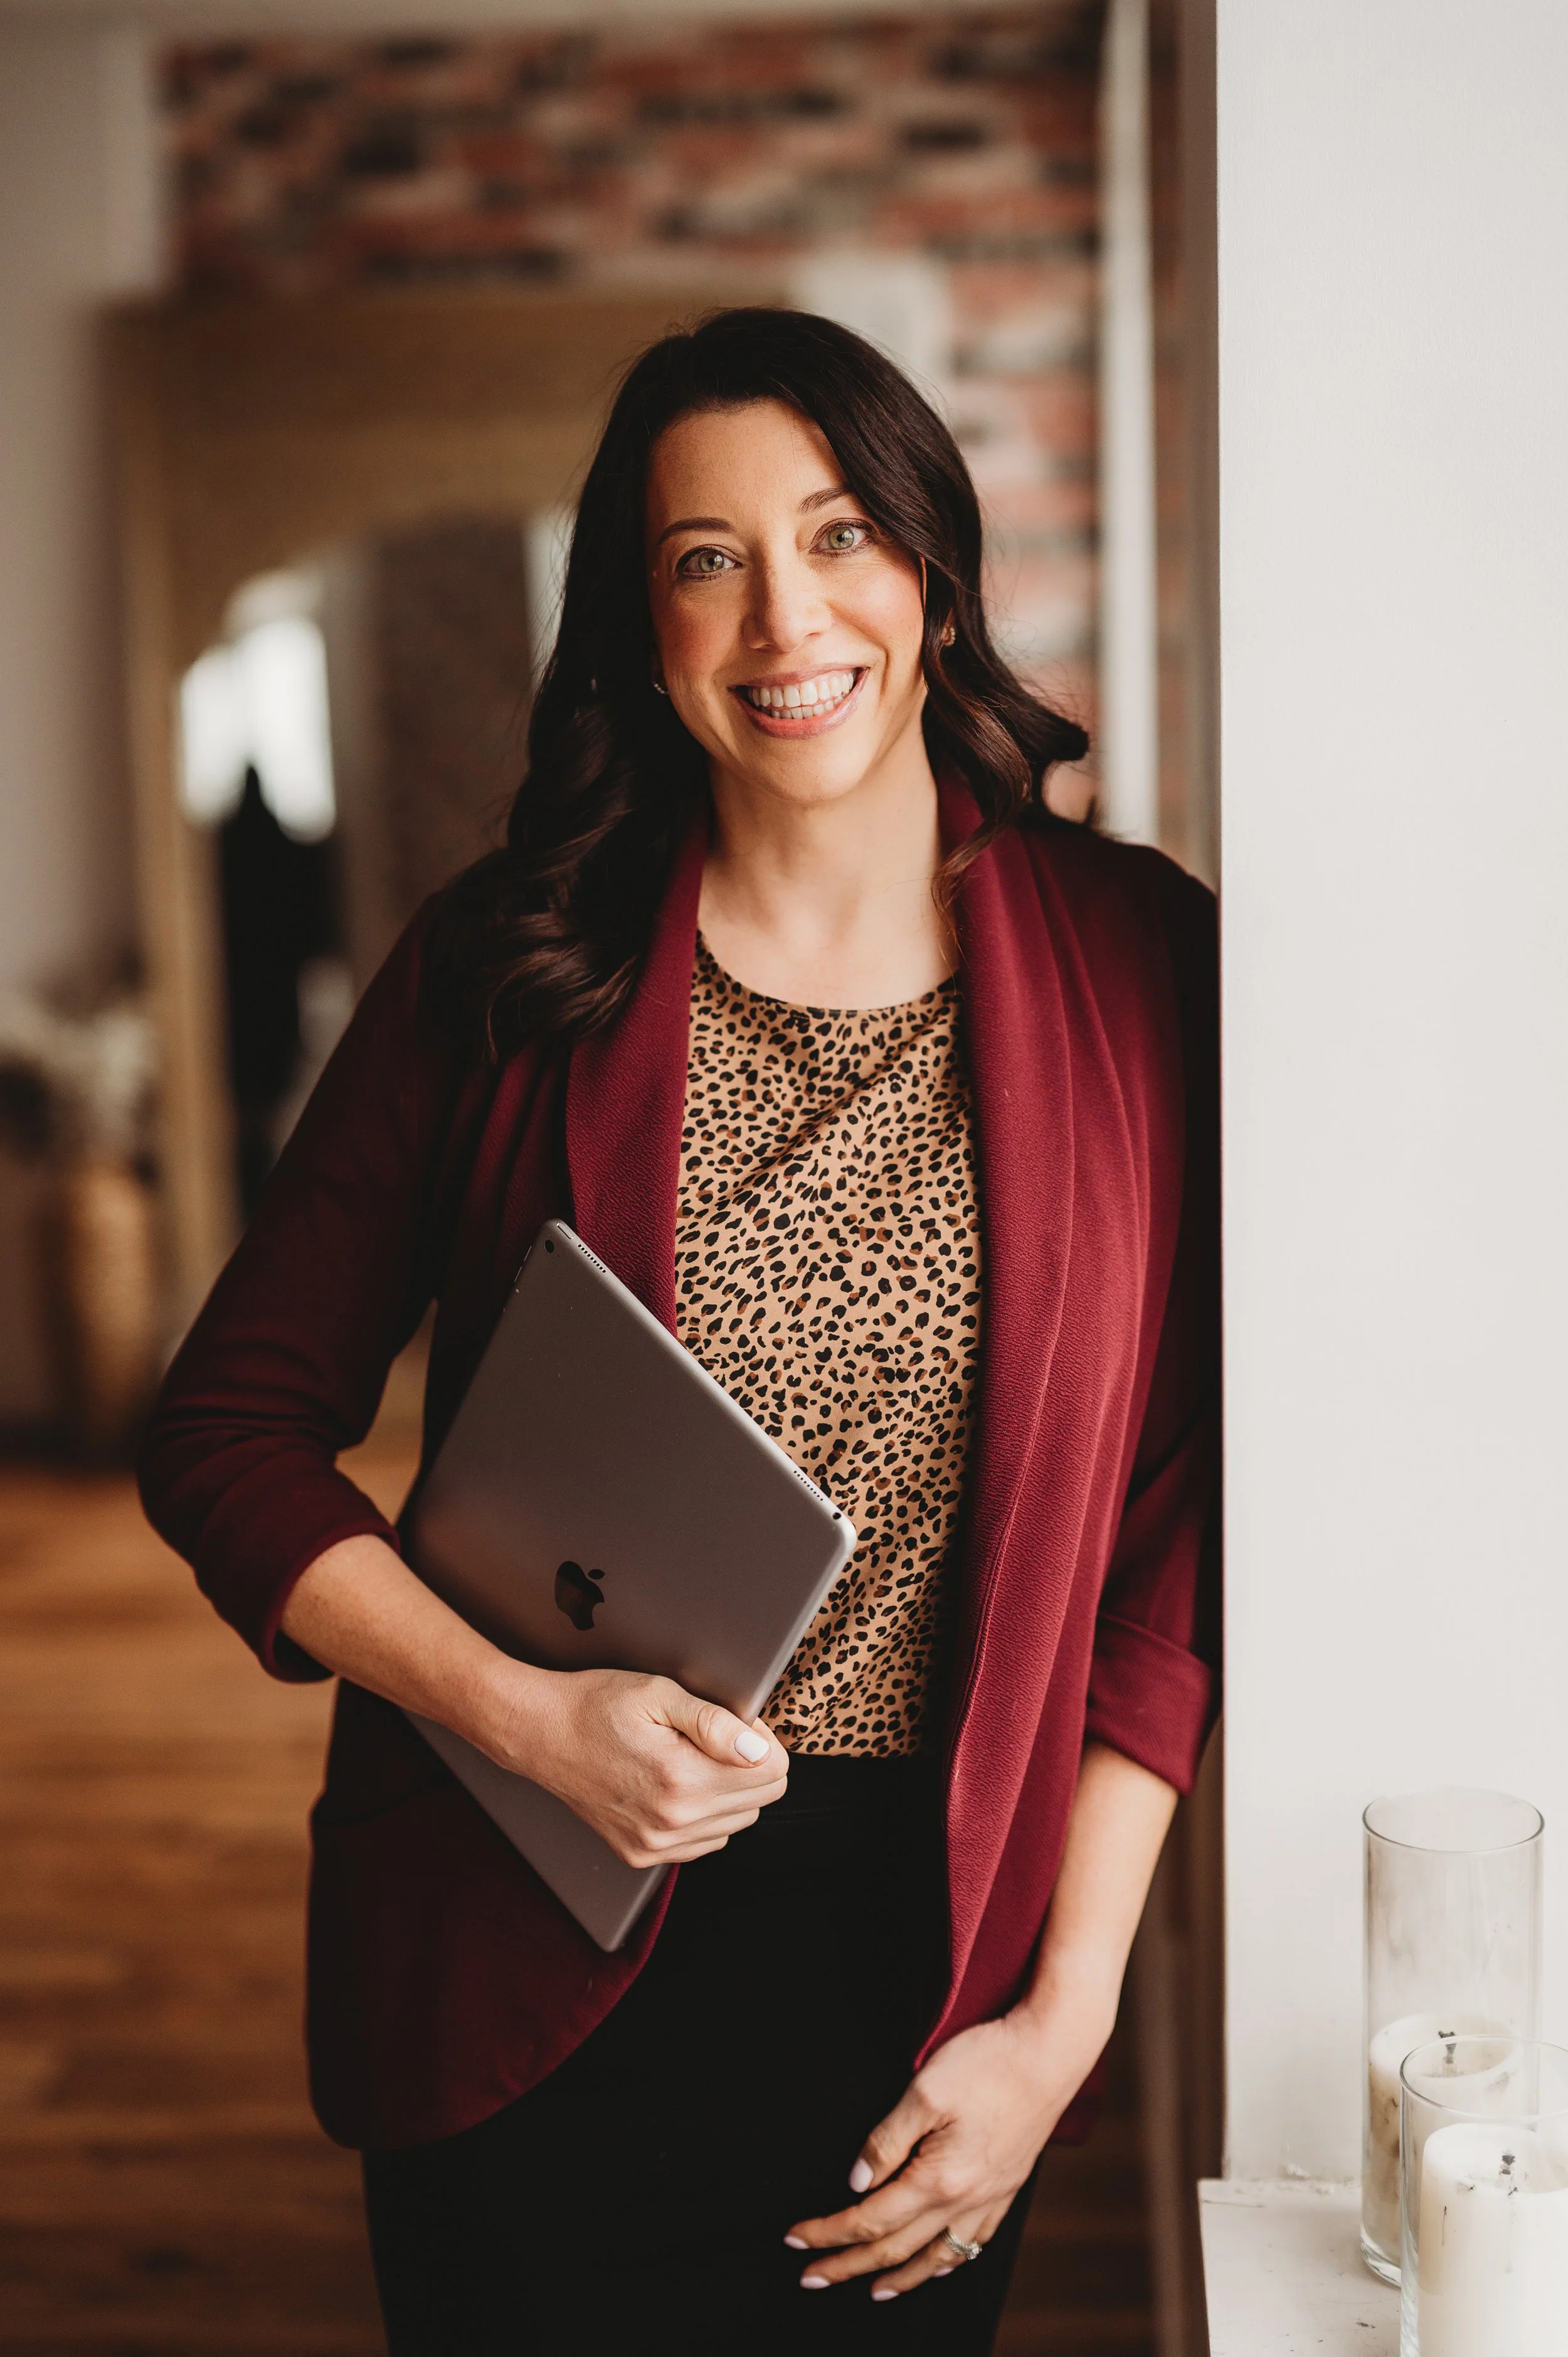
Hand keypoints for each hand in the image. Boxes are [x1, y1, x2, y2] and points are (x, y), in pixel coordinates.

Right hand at [489, 1664, 789, 1866]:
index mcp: (680, 1780)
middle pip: (760, 1801)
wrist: (541, 1734)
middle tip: (717, 1735)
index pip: (773, 1774)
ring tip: (693, 1757)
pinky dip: (705, 1815)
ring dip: (730, 1792)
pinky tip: (680, 1784)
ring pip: (736, 1824)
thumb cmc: (596, 1706)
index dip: (764, 1740)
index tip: (741, 1722)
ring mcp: (656, 1844)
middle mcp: (671, 1822)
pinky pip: (705, 1841)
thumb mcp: (658, 1694)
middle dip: (751, 1765)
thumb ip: (715, 1724)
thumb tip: (759, 1749)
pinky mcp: (643, 1854)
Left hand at [783, 1986, 1113, 2301]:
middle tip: (812, 2279)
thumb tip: (857, 2185)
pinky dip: (946, 2261)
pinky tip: (938, 2262)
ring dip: (900, 2277)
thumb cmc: (987, 2062)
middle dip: (849, 2266)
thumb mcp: (924, 2091)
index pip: (870, 2219)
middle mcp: (967, 2200)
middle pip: (897, 2248)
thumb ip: (886, 2141)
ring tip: (872, 2290)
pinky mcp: (1009, 2186)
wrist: (1051, 2051)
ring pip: (938, 2257)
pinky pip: (972, 2242)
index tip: (794, 2240)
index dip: (828, 2232)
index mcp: (940, 2179)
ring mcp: (992, 2197)